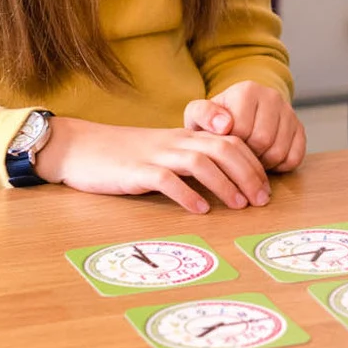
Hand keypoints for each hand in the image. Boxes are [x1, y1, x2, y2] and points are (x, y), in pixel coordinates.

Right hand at [33, 116, 270, 212]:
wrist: (81, 147)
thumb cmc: (125, 156)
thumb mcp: (164, 153)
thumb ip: (191, 162)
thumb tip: (226, 186)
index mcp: (186, 137)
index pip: (231, 141)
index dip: (252, 163)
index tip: (266, 187)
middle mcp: (176, 142)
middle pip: (223, 148)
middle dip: (248, 173)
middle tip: (261, 200)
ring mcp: (156, 155)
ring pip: (200, 161)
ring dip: (225, 184)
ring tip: (239, 206)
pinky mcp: (135, 171)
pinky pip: (166, 179)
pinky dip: (186, 194)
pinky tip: (199, 210)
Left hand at [183, 81, 306, 172]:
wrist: (240, 114)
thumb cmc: (216, 120)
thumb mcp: (199, 115)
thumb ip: (202, 114)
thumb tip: (224, 125)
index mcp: (247, 91)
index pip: (242, 130)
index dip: (230, 145)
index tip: (224, 146)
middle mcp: (272, 96)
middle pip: (263, 141)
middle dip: (247, 155)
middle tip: (237, 156)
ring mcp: (289, 111)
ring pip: (279, 151)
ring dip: (263, 162)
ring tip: (250, 158)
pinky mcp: (300, 128)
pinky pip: (295, 157)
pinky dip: (280, 166)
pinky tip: (267, 159)